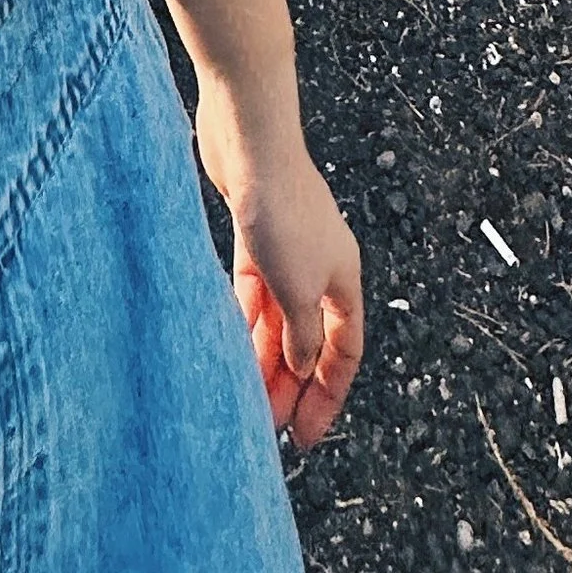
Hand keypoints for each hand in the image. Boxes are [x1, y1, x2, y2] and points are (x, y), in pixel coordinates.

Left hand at [203, 128, 363, 447]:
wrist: (250, 139)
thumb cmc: (282, 207)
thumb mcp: (297, 291)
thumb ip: (302, 337)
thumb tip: (301, 366)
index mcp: (342, 279)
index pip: (344, 350)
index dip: (328, 395)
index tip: (306, 433)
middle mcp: (318, 266)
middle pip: (308, 339)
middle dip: (289, 383)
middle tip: (266, 425)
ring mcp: (286, 250)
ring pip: (277, 319)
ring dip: (262, 358)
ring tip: (243, 396)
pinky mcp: (253, 235)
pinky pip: (252, 293)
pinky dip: (243, 321)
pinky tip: (227, 345)